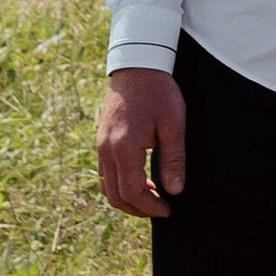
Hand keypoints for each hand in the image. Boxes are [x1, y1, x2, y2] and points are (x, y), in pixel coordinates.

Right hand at [97, 67, 185, 219]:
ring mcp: (100, 145)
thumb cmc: (158, 92)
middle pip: (115, 196)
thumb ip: (174, 159)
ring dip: (127, 198)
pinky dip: (119, 184)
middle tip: (161, 208)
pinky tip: (140, 179)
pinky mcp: (101, 140)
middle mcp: (107, 150)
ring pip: (107, 187)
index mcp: (124, 147)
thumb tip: (175, 190)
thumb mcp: (173, 124)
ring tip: (152, 195)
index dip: (150, 207)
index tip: (168, 209)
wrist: (137, 65)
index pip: (132, 192)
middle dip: (138, 209)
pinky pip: (104, 173)